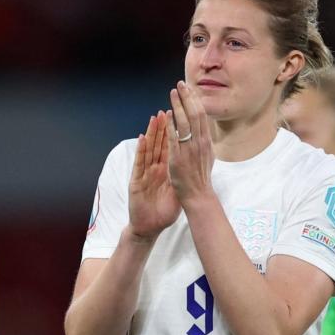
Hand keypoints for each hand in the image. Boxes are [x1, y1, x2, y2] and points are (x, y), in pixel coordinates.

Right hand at [128, 112, 181, 239]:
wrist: (149, 226)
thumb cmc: (163, 209)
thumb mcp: (177, 190)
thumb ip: (182, 177)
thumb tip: (197, 167)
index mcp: (165, 170)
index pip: (171, 147)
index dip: (175, 133)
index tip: (181, 117)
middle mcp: (154, 168)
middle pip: (160, 144)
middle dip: (164, 126)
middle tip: (168, 108)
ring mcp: (145, 173)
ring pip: (149, 149)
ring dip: (152, 133)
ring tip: (155, 116)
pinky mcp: (137, 181)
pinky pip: (140, 163)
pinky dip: (141, 150)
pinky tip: (142, 138)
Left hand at [166, 81, 215, 207]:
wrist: (198, 195)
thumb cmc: (200, 177)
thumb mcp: (208, 156)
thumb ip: (204, 142)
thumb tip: (203, 130)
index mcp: (207, 142)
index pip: (202, 116)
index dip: (195, 101)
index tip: (189, 90)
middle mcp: (200, 143)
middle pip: (195, 114)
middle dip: (188, 98)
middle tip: (181, 84)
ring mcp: (190, 150)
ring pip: (186, 122)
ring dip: (179, 105)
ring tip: (173, 93)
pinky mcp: (178, 157)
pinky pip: (175, 137)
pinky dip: (172, 124)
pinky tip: (167, 114)